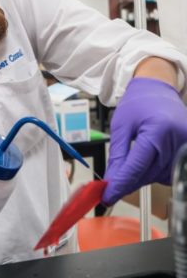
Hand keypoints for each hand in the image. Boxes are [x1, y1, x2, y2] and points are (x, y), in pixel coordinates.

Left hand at [103, 77, 186, 204]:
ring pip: (159, 176)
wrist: (157, 90)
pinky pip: (169, 171)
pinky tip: (144, 162)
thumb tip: (112, 180)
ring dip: (141, 176)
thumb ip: (118, 154)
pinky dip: (153, 171)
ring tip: (129, 163)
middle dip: (129, 181)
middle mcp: (178, 140)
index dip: (121, 184)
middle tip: (111, 186)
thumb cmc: (138, 103)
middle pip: (149, 174)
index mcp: (159, 130)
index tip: (108, 196)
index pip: (138, 166)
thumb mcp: (121, 125)